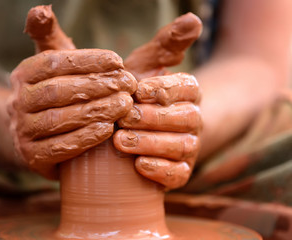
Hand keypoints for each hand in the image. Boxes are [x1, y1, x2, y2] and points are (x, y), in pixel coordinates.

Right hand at [8, 6, 136, 177]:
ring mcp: (22, 132)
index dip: (87, 60)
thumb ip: (50, 37)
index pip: (54, 63)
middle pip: (58, 91)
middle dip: (97, 86)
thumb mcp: (52, 64)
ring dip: (95, 111)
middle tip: (128, 84)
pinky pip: (59, 147)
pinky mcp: (32, 157)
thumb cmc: (55, 93)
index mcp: (23, 74)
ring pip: (59, 119)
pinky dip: (85, 138)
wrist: (38, 135)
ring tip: (124, 105)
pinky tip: (107, 130)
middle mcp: (16, 102)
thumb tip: (40, 10)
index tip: (118, 61)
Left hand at [114, 13, 202, 189]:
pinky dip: (160, 170)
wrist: (128, 128)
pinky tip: (138, 165)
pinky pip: (179, 174)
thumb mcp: (146, 65)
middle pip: (186, 118)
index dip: (164, 89)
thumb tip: (194, 18)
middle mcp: (193, 118)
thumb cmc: (134, 93)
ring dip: (151, 144)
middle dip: (153, 118)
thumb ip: (166, 44)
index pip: (187, 87)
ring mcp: (188, 146)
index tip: (137, 91)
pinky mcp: (180, 171)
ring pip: (182, 146)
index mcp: (188, 91)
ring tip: (121, 141)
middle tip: (123, 118)